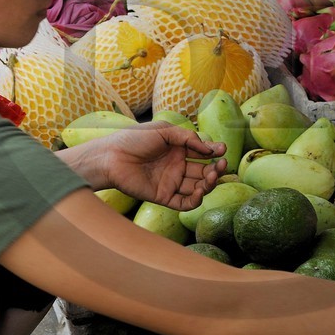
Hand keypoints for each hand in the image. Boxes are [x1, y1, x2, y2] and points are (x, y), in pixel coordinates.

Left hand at [66, 123, 226, 210]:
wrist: (111, 157)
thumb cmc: (133, 139)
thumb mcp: (163, 131)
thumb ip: (187, 137)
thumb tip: (208, 148)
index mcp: (177, 149)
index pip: (202, 153)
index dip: (214, 152)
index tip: (222, 150)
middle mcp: (176, 166)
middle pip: (203, 171)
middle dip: (216, 168)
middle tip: (223, 164)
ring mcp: (171, 182)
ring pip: (198, 187)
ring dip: (209, 183)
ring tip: (212, 175)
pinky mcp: (164, 196)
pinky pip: (185, 203)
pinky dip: (196, 200)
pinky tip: (201, 190)